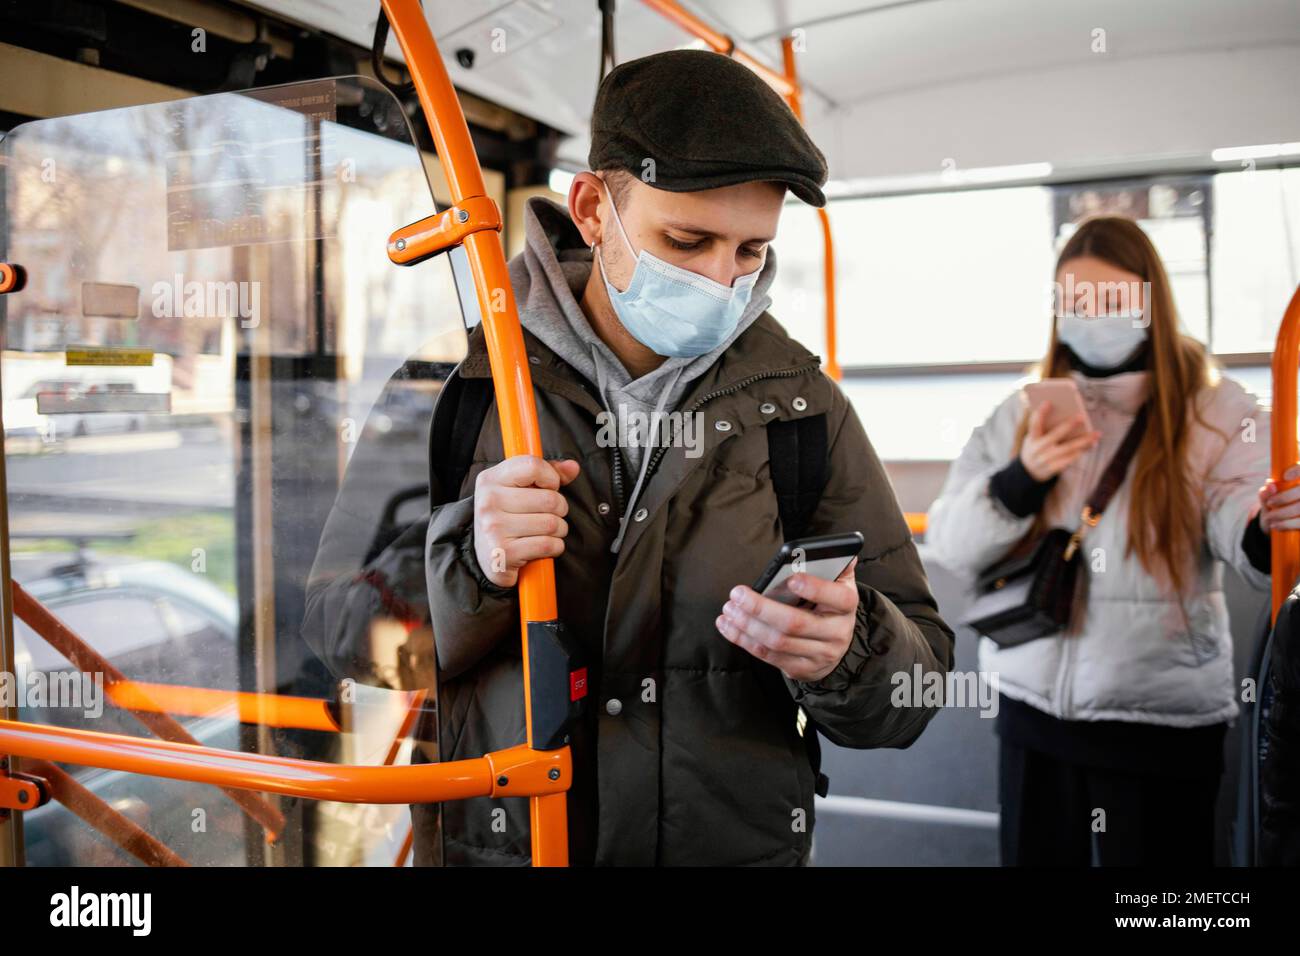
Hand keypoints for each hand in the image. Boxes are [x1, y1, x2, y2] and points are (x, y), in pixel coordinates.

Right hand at [473, 455, 579, 587]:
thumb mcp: (519, 490)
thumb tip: (573, 467)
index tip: (550, 487)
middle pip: (549, 499)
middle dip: (560, 509)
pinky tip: (543, 548)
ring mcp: (494, 528)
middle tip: (550, 514)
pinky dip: (554, 547)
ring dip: (558, 530)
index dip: (551, 477)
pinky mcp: (504, 553)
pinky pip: (548, 545)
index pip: (532, 466)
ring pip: (552, 523)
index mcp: (490, 480)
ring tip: (546, 532)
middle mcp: (488, 501)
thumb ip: (547, 473)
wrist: (486, 559)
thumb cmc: (507, 519)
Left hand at [716, 558, 858, 682]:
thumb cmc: (828, 603)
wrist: (834, 644)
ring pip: (778, 642)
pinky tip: (729, 626)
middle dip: (761, 608)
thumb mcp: (836, 582)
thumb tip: (826, 549)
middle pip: (796, 623)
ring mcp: (820, 654)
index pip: (837, 597)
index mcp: (846, 605)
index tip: (792, 579)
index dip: (815, 589)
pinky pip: (769, 656)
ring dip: (747, 626)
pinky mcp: (801, 669)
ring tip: (729, 609)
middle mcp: (837, 632)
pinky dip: (745, 641)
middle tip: (737, 594)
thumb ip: (832, 565)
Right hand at [1019, 401, 1100, 481]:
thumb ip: (1047, 428)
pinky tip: (1091, 445)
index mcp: (1032, 439)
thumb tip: (1069, 416)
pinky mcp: (1053, 468)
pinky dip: (1081, 451)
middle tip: (1081, 416)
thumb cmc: (1037, 446)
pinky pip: (1070, 459)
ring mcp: (1045, 460)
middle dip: (1068, 425)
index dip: (1040, 413)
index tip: (1048, 402)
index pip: (1034, 424)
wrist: (1030, 470)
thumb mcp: (1036, 437)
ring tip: (1096, 434)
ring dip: (1083, 441)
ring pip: (1067, 448)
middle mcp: (1037, 449)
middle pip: (1054, 435)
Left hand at [1258, 463, 1299, 532]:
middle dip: (1284, 497)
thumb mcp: (1267, 498)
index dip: (1298, 470)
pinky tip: (1275, 525)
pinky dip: (1287, 524)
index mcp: (1299, 482)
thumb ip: (1266, 491)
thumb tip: (1270, 485)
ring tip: (1269, 517)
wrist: (1278, 525)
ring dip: (1282, 513)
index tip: (1285, 476)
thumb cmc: (1274, 506)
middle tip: (1270, 503)